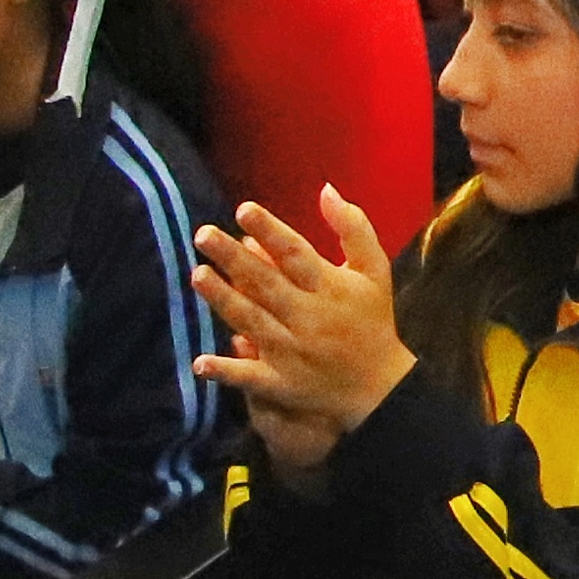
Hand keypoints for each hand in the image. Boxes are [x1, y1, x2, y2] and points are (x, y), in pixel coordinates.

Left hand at [191, 187, 415, 481]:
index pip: (296, 253)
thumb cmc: (372, 321)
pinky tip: (199, 362)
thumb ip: (353, 228)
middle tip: (203, 235)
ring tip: (197, 274)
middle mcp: (310, 317)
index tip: (243, 210)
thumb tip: (326, 189)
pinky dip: (225, 370)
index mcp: (331, 288)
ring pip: (252, 322)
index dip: (270, 231)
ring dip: (224, 299)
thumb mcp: (375, 271)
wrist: (380, 388)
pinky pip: (249, 377)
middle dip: (235, 259)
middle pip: (267, 283)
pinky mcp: (282, 384)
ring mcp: (293, 352)